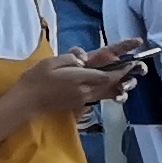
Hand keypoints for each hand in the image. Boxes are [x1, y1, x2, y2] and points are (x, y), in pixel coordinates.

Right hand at [14, 50, 132, 118]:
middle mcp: (85, 91)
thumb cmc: (36, 79)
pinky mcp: (79, 104)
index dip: (121, 69)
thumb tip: (83, 59)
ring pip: (106, 92)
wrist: (27, 101)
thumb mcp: (50, 62)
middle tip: (133, 68)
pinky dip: (106, 90)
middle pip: (110, 84)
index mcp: (79, 79)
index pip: (106, 75)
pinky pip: (98, 96)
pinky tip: (109, 87)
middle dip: (122, 76)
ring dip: (116, 84)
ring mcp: (83, 99)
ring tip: (126, 78)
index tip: (130, 62)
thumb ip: (69, 58)